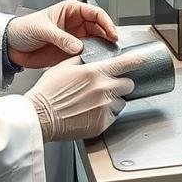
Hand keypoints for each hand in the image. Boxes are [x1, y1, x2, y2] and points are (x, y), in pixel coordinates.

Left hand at [7, 0, 117, 68]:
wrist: (11, 46)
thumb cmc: (24, 29)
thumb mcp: (43, 29)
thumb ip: (61, 38)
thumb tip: (78, 47)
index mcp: (71, 10)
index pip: (95, 13)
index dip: (106, 22)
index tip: (112, 33)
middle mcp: (76, 23)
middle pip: (99, 28)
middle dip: (107, 36)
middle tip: (113, 47)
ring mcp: (74, 38)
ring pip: (96, 41)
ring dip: (102, 48)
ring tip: (107, 55)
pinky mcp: (70, 52)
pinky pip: (87, 54)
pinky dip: (92, 58)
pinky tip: (95, 62)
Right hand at [25, 54, 142, 141]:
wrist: (39, 116)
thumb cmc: (48, 92)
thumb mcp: (64, 66)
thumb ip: (84, 60)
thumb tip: (93, 57)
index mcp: (96, 72)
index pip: (126, 63)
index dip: (137, 61)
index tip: (143, 60)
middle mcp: (104, 89)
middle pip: (128, 84)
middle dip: (122, 84)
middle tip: (109, 86)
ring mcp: (104, 108)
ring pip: (121, 102)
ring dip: (113, 101)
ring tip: (95, 102)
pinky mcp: (101, 124)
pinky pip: (112, 117)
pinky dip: (106, 114)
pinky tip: (91, 112)